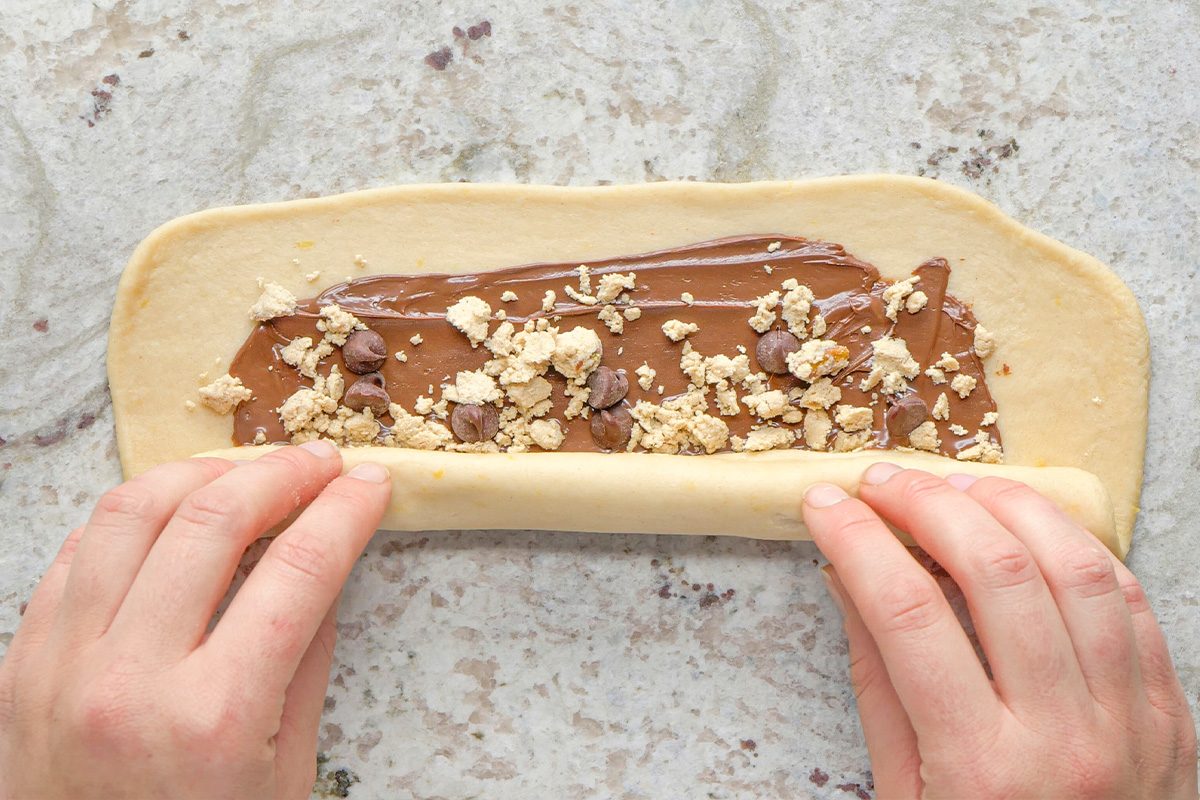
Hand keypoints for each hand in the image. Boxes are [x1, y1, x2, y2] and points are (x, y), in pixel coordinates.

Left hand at [0, 442, 390, 799]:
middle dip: (279, 474)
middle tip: (318, 464)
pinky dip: (131, 514)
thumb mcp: (285, 770)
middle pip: (211, 523)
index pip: (298, 571)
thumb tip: (328, 564)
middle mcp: (129, 682)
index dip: (344, 513)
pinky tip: (173, 511)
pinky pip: (74, 552)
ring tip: (246, 472)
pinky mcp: (23, 664)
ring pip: (129, 514)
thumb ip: (306, 657)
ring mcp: (62, 668)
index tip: (369, 484)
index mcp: (213, 719)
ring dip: (199, 474)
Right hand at [804, 464, 1196, 798]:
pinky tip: (1032, 529)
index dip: (858, 541)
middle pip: (995, 571)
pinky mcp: (1167, 712)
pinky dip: (1077, 548)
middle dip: (927, 504)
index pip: (908, 613)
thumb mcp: (905, 793)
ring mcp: (1128, 721)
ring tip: (956, 488)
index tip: (826, 504)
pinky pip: (1130, 601)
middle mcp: (1064, 736)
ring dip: (1009, 506)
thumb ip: (878, 682)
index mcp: (981, 768)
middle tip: (882, 483)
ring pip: (1076, 568)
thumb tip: (848, 579)